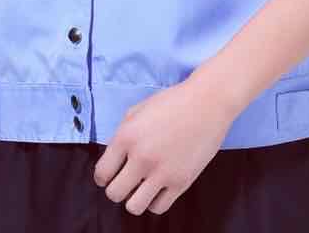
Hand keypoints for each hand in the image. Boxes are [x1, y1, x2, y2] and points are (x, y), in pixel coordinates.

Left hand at [93, 75, 237, 215]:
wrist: (207, 102)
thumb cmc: (173, 101)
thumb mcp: (139, 109)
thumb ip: (122, 133)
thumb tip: (114, 157)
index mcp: (127, 136)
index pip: (101, 173)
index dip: (103, 176)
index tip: (110, 174)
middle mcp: (141, 157)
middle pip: (114, 194)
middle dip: (116, 188)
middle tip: (126, 180)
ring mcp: (162, 172)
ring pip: (134, 207)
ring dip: (134, 199)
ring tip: (142, 186)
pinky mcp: (181, 182)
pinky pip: (158, 208)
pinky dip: (154, 201)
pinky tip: (158, 188)